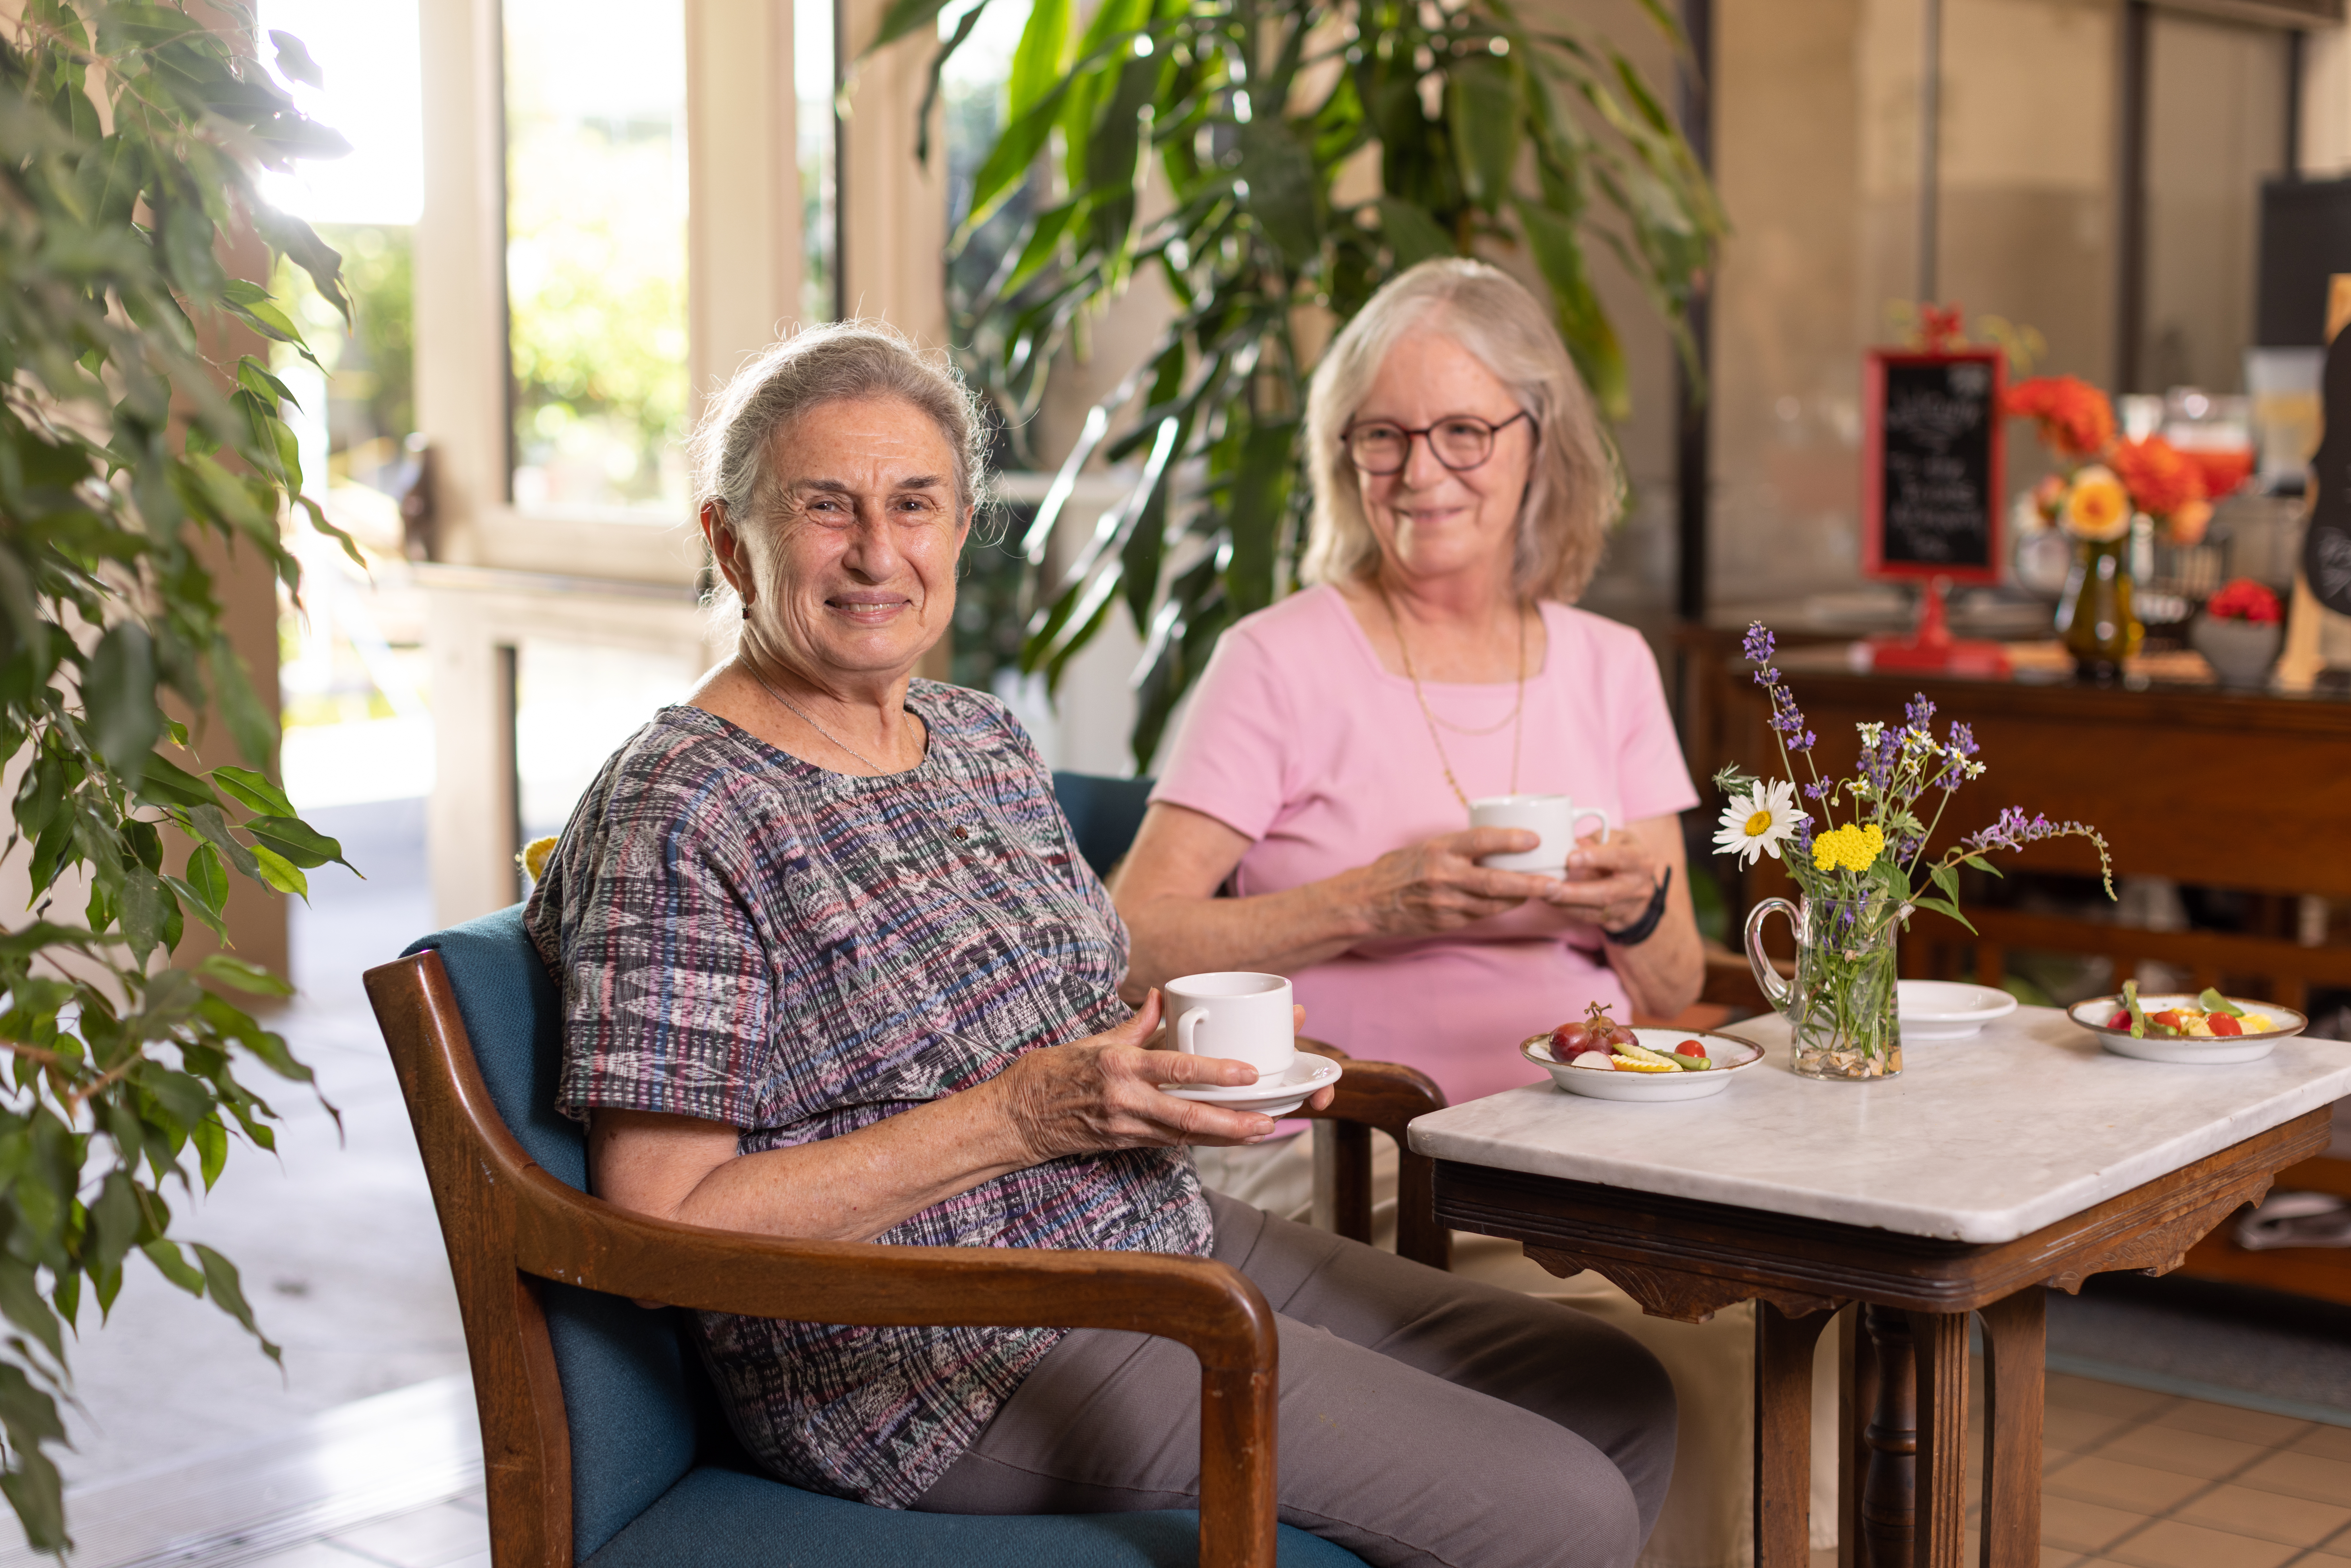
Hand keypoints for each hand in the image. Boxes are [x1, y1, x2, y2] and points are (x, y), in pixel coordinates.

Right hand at [999, 992, 1328, 1162]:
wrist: (1018, 1116)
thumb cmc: (1054, 1072)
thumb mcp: (1095, 1040)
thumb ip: (1136, 1025)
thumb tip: (1163, 997)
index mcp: (1119, 1065)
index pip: (1175, 1068)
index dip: (1215, 1072)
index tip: (1247, 1072)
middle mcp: (1125, 1099)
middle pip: (1189, 1115)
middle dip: (1232, 1122)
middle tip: (1267, 1121)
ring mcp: (1124, 1126)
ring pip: (1184, 1135)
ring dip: (1224, 1137)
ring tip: (1258, 1132)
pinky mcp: (1123, 1144)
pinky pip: (1168, 1142)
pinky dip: (1198, 1140)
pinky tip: (1225, 1138)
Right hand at [1345, 829, 1562, 938]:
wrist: (1366, 903)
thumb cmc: (1397, 869)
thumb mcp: (1425, 847)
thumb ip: (1458, 848)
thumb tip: (1496, 843)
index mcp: (1437, 850)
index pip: (1481, 840)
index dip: (1511, 839)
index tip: (1535, 839)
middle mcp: (1442, 877)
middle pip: (1495, 881)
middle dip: (1530, 884)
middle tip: (1556, 883)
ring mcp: (1444, 904)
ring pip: (1493, 904)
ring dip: (1521, 898)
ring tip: (1544, 891)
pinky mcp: (1446, 923)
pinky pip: (1481, 915)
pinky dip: (1499, 908)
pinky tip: (1513, 902)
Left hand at [1535, 829, 1663, 931]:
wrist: (1641, 886)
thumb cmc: (1623, 854)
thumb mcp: (1617, 839)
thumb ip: (1597, 839)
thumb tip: (1573, 843)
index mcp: (1639, 859)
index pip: (1619, 858)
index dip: (1595, 858)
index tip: (1570, 858)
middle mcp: (1637, 885)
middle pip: (1606, 892)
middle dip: (1576, 892)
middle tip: (1550, 887)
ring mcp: (1629, 906)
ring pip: (1597, 910)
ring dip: (1567, 904)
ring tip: (1544, 895)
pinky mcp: (1618, 919)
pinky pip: (1591, 918)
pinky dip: (1569, 911)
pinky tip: (1552, 902)